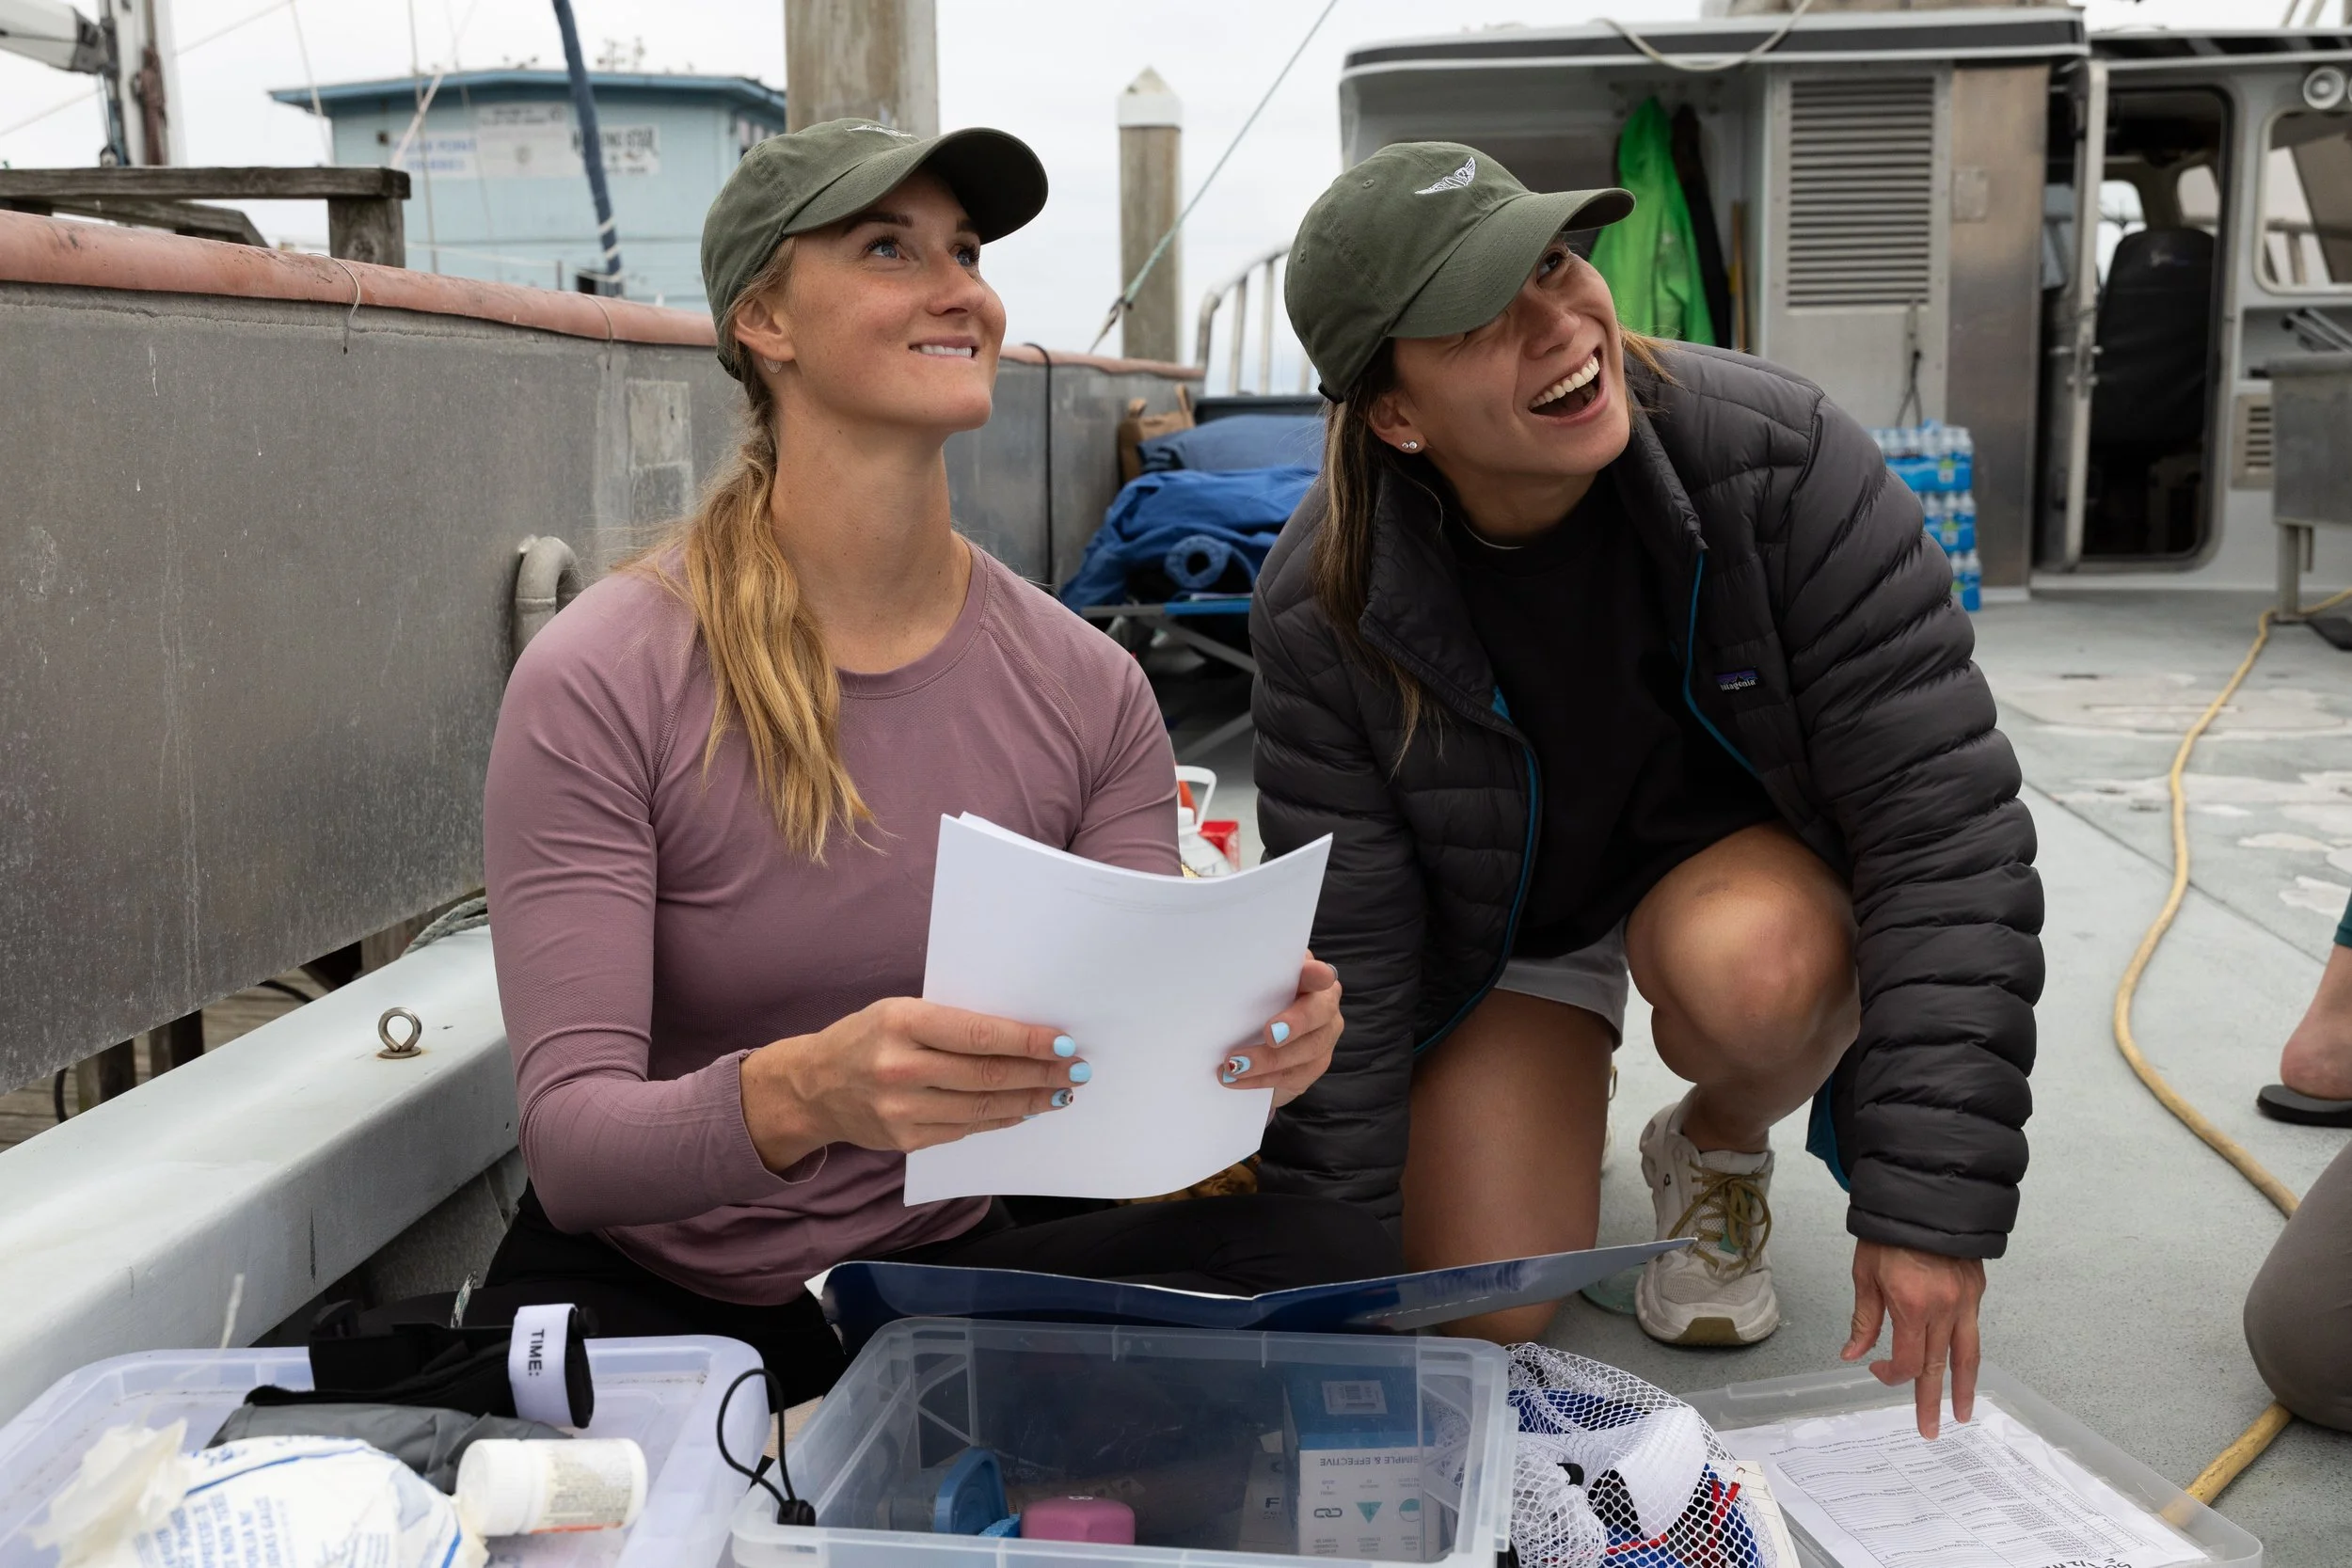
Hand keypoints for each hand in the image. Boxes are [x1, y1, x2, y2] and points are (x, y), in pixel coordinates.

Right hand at [741, 998, 1087, 1169]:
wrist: (812, 1086)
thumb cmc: (866, 1038)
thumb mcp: (900, 1011)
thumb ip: (952, 1021)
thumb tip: (1020, 1033)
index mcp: (902, 1022)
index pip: (980, 1035)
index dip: (1028, 1041)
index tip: (1064, 1042)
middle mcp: (900, 1067)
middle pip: (988, 1075)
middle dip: (1041, 1073)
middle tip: (1076, 1070)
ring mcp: (902, 1109)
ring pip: (983, 1108)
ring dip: (1029, 1101)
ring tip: (1060, 1092)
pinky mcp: (906, 1140)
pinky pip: (966, 1130)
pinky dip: (1000, 1120)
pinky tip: (1023, 1110)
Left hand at [1216, 954, 1341, 1108]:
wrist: (1254, 1042)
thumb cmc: (1253, 1005)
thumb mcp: (1251, 990)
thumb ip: (1251, 983)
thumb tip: (1224, 982)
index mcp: (1309, 978)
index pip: (1318, 972)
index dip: (1318, 974)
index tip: (1317, 974)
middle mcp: (1324, 1005)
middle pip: (1320, 1012)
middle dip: (1295, 1023)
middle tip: (1270, 1034)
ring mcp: (1324, 1037)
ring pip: (1307, 1050)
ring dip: (1267, 1059)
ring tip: (1234, 1065)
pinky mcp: (1313, 1067)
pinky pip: (1292, 1076)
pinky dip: (1260, 1079)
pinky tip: (1235, 1079)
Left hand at [1842, 1240, 1986, 1438]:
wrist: (1922, 1197)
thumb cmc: (1887, 1233)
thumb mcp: (1865, 1274)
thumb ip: (1864, 1319)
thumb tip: (1853, 1354)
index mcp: (1912, 1306)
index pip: (1907, 1361)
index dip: (1891, 1374)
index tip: (1877, 1370)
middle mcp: (1944, 1309)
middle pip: (1938, 1366)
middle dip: (1932, 1401)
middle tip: (1930, 1430)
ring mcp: (1966, 1301)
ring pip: (1967, 1355)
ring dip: (1965, 1388)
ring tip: (1964, 1414)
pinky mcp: (1976, 1290)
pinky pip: (1972, 1330)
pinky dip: (1968, 1353)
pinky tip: (1963, 1367)